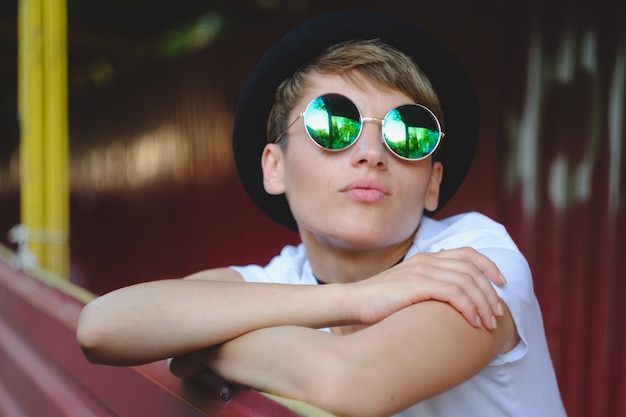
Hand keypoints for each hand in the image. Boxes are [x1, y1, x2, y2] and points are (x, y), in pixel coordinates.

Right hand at [350, 247, 505, 329]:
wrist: (353, 301)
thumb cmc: (379, 301)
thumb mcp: (408, 288)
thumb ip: (428, 286)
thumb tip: (451, 299)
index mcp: (426, 258)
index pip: (467, 254)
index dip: (489, 266)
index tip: (501, 284)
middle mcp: (427, 260)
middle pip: (472, 269)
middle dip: (490, 293)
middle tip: (496, 314)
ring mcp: (422, 271)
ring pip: (467, 282)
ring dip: (482, 304)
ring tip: (486, 323)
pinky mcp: (417, 285)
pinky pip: (455, 293)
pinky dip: (468, 308)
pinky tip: (471, 322)